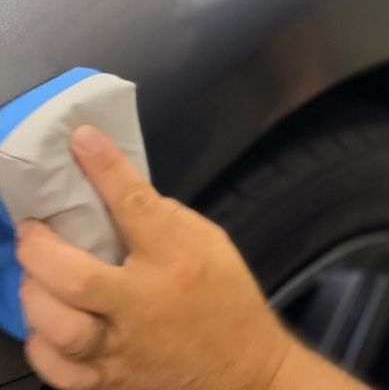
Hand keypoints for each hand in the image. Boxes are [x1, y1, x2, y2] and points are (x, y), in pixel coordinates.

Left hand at [15, 125, 298, 389]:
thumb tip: (115, 197)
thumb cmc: (225, 296)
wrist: (241, 369)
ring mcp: (121, 349)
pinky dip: (41, 342)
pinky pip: (56, 369)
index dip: (105, 168)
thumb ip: (164, 220)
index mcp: (177, 259)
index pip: (134, 205)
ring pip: (59, 326)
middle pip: (76, 276)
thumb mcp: (210, 241)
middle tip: (32, 226)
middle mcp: (145, 303)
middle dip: (42, 246)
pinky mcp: (106, 382)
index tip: (82, 138)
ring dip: (35, 293)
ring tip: (35, 273)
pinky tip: (44, 320)